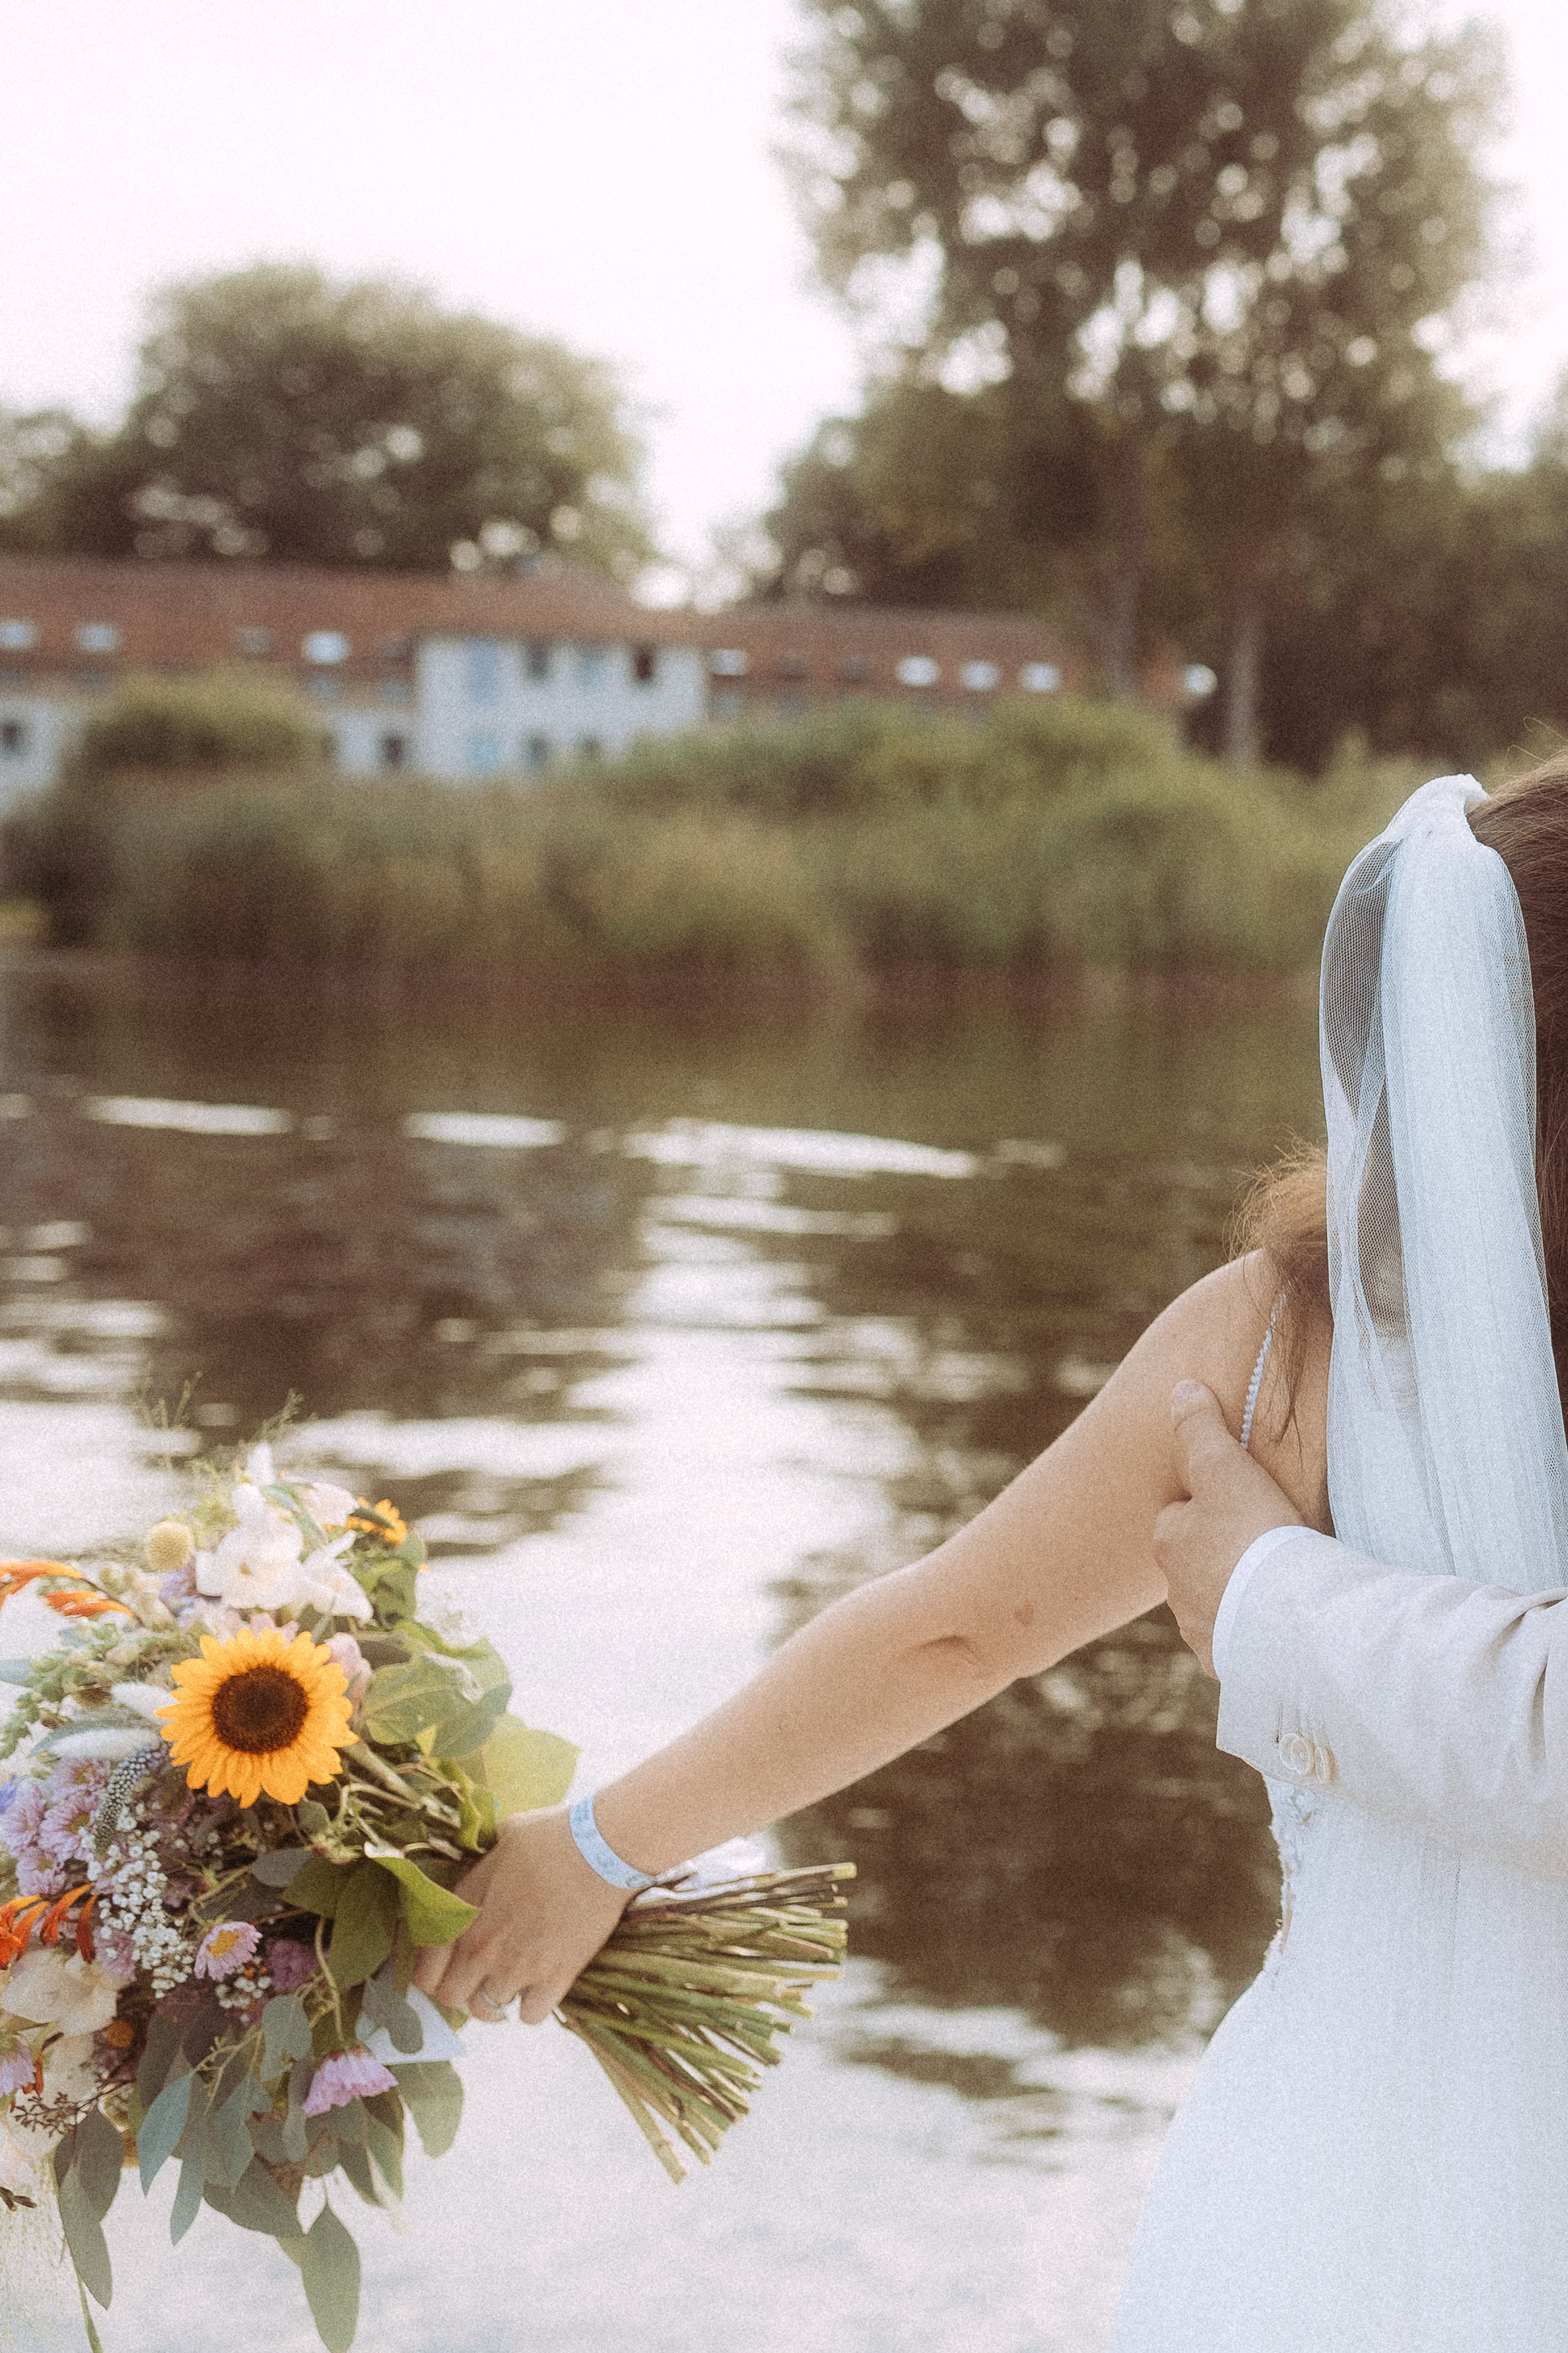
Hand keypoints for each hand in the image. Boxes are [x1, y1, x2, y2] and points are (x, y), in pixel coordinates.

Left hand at [411, 1804, 629, 2023]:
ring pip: (488, 2011)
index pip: (425, 1971)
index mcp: (463, 1911)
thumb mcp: (505, 1836)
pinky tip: (541, 1984)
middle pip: (452, 1998)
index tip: (447, 1969)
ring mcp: (517, 1967)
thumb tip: (488, 1853)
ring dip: (497, 1997)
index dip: (432, 1975)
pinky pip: (530, 2016)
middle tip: (480, 1975)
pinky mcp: (554, 1978)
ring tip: (513, 1977)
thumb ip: (486, 1857)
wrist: (600, 1850)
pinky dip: (532, 2006)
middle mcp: (482, 1946)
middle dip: (462, 1990)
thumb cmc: (551, 1835)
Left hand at [1153, 1379, 1303, 1676]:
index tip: (1244, 1505)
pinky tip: (1284, 1622)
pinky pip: (1241, 1641)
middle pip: (1198, 1562)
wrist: (1287, 1617)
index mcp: (1169, 1541)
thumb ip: (1201, 1428)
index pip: (1181, 1516)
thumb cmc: (1254, 1534)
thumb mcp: (1226, 1466)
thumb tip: (1181, 1389)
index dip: (1213, 1506)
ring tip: (1281, 1583)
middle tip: (1266, 1545)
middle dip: (1223, 1553)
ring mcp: (1202, 1631)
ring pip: (1217, 1602)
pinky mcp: (1231, 1664)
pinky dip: (1258, 1631)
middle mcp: (1175, 1591)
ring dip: (1240, 1593)